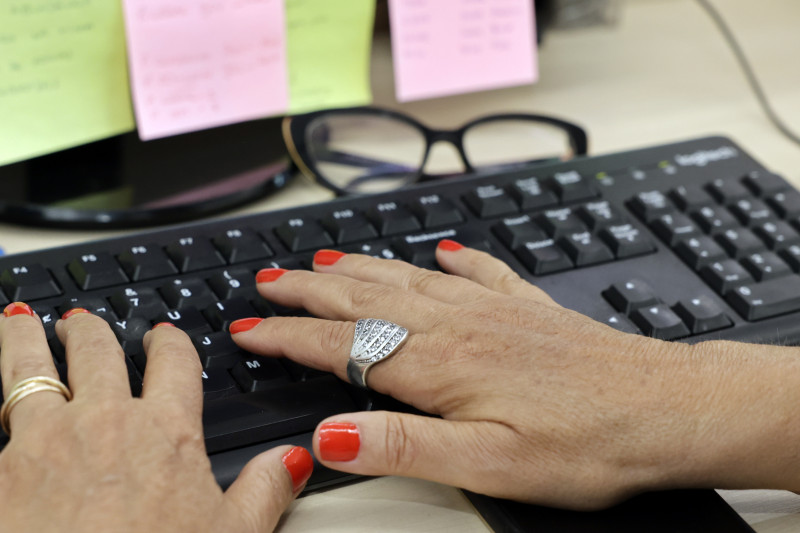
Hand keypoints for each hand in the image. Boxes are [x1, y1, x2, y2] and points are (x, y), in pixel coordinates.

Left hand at [0, 306, 311, 531]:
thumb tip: (295, 458)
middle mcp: (104, 422)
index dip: (168, 340)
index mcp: (164, 431)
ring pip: (31, 370)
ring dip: (26, 342)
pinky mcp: (0, 470)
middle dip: (91, 330)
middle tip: (84, 322)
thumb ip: (265, 489)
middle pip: (97, 351)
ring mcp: (45, 440)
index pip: (172, 362)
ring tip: (20, 323)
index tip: (161, 335)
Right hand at [231, 242, 799, 509]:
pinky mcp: (525, 308)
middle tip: (267, 279)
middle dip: (309, 288)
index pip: (342, 344)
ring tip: (325, 258)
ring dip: (360, 267)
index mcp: (441, 363)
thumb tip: (330, 435)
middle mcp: (460, 323)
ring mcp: (494, 309)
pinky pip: (476, 271)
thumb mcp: (488, 463)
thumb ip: (403, 446)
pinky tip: (440, 251)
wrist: (665, 409)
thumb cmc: (586, 442)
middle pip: (365, 297)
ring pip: (407, 278)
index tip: (249, 330)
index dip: (288, 337)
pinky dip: (450, 258)